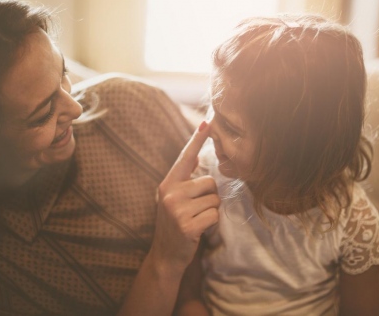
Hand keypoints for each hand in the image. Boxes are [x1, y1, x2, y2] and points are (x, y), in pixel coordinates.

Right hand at [151, 121, 219, 270]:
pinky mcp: (186, 225)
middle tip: (196, 210)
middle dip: (210, 197)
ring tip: (196, 220)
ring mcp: (177, 209)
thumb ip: (183, 179)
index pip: (185, 157)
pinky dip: (211, 224)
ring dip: (211, 212)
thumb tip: (195, 156)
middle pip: (210, 182)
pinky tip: (198, 231)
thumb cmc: (173, 224)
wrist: (164, 256)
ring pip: (214, 200)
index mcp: (168, 183)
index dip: (197, 139)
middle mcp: (170, 193)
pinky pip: (214, 216)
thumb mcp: (172, 199)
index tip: (208, 122)